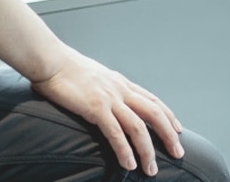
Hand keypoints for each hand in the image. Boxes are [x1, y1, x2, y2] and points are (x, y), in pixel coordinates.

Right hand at [30, 51, 184, 175]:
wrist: (51, 60)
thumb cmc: (66, 69)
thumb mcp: (95, 77)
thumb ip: (105, 89)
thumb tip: (107, 101)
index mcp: (121, 83)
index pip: (153, 100)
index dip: (168, 116)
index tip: (178, 130)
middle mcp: (121, 90)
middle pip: (155, 114)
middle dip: (169, 135)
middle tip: (178, 153)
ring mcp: (110, 99)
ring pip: (138, 127)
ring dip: (148, 150)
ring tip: (152, 169)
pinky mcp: (95, 108)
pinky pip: (116, 132)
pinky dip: (125, 150)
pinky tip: (129, 164)